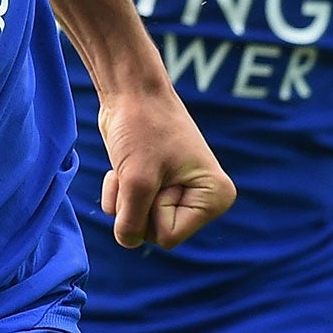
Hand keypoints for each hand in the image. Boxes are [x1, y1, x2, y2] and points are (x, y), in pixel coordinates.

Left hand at [98, 86, 234, 248]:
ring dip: (123, 196)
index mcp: (215, 199)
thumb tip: (127, 241)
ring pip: (137, 224)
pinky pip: (127, 210)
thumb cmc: (142, 126)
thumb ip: (132, 221)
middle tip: (144, 166)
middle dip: (136, 204)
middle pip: (153, 233)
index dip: (150, 209)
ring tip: (133, 163)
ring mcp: (178, 196)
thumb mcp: (137, 179)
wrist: (131, 91)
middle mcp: (202, 201)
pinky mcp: (156, 189)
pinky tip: (124, 164)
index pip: (168, 236)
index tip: (157, 173)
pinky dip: (117, 190)